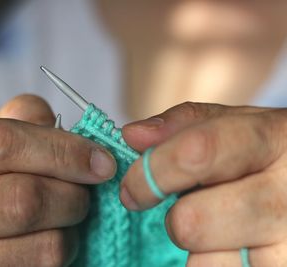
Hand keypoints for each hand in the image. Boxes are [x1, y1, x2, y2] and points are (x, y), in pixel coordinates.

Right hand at [0, 94, 115, 266]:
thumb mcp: (2, 136)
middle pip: (26, 200)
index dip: (62, 150)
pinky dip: (63, 251)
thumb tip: (82, 142)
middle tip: (84, 190)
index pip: (2, 144)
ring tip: (65, 214)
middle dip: (74, 195)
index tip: (103, 162)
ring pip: (46, 244)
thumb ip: (30, 119)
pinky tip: (52, 235)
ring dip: (72, 226)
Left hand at [120, 102, 286, 265]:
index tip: (132, 190)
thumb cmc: (268, 153)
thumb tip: (132, 136)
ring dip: (199, 247)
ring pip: (205, 263)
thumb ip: (184, 124)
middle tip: (185, 211)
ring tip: (224, 226)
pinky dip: (214, 264)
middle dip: (175, 218)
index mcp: (272, 138)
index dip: (150, 174)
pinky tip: (236, 246)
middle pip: (192, 221)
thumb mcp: (236, 125)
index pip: (194, 154)